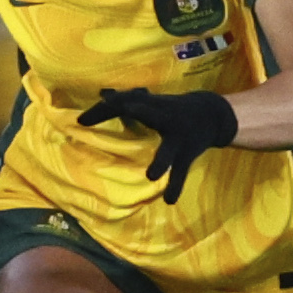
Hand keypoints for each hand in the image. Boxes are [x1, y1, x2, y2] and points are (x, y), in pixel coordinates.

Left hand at [79, 85, 241, 203]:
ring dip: (162, 161)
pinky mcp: (189, 153)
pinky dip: (176, 185)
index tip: (80, 121)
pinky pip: (182, 171)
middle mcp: (166, 118)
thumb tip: (102, 93)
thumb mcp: (153, 103)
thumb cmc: (174, 109)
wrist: (213, 114)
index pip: (124, 103)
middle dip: (134, 110)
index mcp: (153, 106)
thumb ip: (128, 101)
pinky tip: (169, 200)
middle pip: (145, 113)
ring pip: (169, 149)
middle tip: (116, 112)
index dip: (103, 110)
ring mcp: (179, 138)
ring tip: (151, 176)